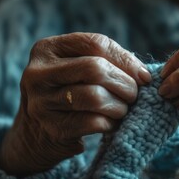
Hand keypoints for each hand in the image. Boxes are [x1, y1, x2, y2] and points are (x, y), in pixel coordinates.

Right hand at [0, 33, 150, 175]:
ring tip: (123, 109)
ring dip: (120, 105)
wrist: (36, 134)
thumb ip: (106, 61)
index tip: (143, 76)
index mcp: (47, 49)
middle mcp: (38, 73)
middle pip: (95, 69)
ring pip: (96, 97)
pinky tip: (112, 124)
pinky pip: (94, 122)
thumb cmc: (68, 93)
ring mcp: (42, 102)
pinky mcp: (53, 129)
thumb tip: (143, 74)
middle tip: (134, 95)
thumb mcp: (77, 68)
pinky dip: (111, 123)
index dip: (125, 59)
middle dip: (125, 83)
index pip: (95, 43)